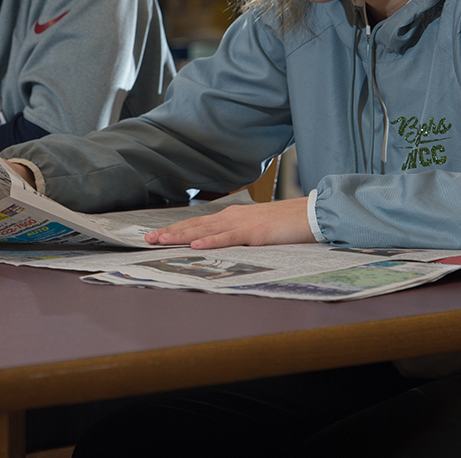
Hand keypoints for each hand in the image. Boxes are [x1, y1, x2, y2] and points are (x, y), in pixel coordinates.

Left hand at [144, 197, 313, 248]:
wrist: (312, 214)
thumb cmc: (286, 224)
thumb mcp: (257, 228)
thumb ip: (238, 234)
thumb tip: (220, 243)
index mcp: (232, 216)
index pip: (198, 223)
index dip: (176, 228)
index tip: (158, 235)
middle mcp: (232, 216)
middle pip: (195, 225)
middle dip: (171, 231)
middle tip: (148, 238)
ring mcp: (243, 224)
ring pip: (206, 230)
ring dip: (182, 236)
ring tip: (162, 240)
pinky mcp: (256, 233)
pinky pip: (230, 238)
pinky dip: (212, 242)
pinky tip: (197, 245)